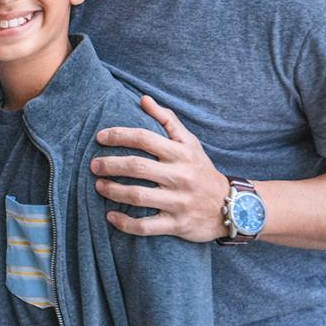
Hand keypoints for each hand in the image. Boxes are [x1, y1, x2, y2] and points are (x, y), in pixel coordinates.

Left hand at [91, 95, 229, 241]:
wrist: (232, 206)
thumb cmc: (201, 169)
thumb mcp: (190, 142)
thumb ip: (167, 119)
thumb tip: (143, 98)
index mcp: (181, 153)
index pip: (144, 138)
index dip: (119, 135)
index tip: (100, 137)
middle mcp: (180, 176)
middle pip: (137, 167)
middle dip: (110, 165)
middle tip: (93, 165)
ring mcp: (179, 202)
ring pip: (138, 196)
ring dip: (113, 191)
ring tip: (98, 186)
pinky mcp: (178, 225)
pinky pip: (146, 226)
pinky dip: (125, 223)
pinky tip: (110, 216)